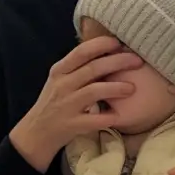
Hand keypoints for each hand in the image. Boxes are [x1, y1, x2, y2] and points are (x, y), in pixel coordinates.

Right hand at [9, 35, 144, 171]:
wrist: (37, 131)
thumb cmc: (53, 102)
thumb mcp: (59, 80)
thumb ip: (77, 68)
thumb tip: (105, 52)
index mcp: (59, 71)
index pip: (80, 52)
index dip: (101, 45)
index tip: (118, 42)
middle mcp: (62, 85)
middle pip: (92, 69)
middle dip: (117, 62)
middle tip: (137, 60)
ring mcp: (67, 105)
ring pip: (94, 91)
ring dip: (115, 87)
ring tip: (132, 87)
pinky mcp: (72, 124)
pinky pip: (94, 120)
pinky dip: (108, 117)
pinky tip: (120, 116)